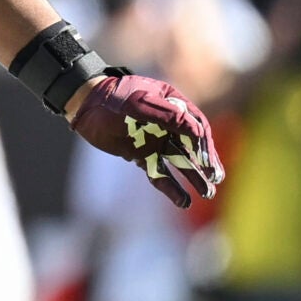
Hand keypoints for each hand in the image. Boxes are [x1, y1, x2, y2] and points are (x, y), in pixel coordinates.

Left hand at [68, 73, 223, 209]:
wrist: (84, 107)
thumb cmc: (111, 99)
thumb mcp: (137, 103)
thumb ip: (166, 115)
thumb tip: (198, 132)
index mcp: (173, 104)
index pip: (195, 126)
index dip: (203, 144)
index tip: (207, 161)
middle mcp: (168, 123)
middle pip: (192, 146)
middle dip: (205, 163)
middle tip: (216, 180)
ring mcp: (155, 140)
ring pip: (179, 162)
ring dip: (194, 177)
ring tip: (207, 193)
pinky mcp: (142, 155)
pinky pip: (160, 173)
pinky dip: (171, 187)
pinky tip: (183, 201)